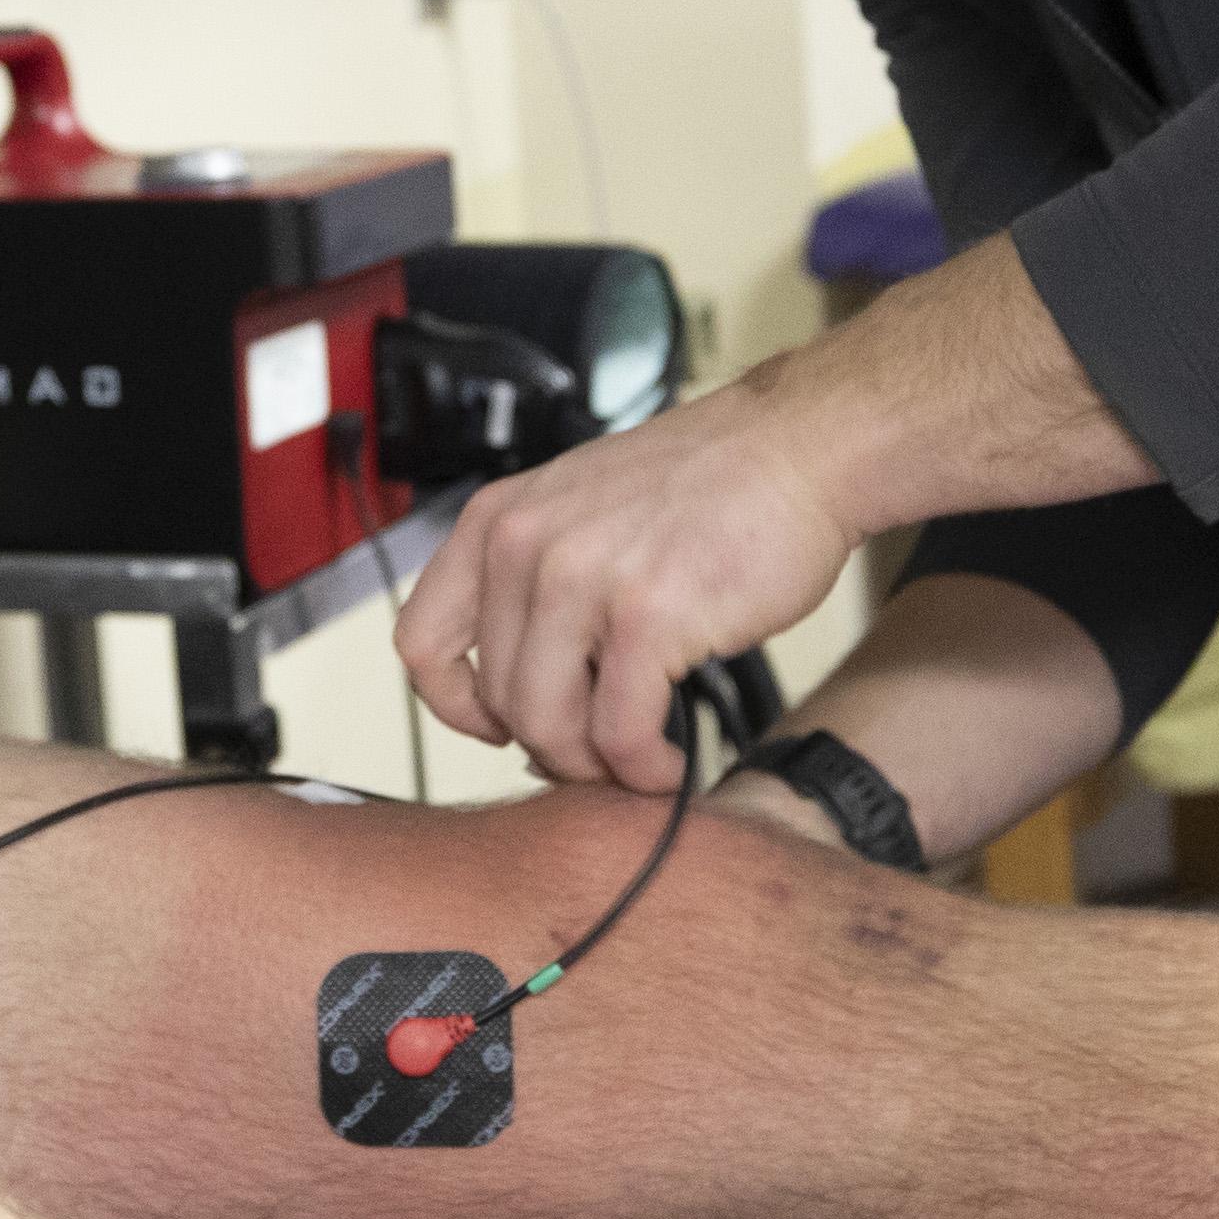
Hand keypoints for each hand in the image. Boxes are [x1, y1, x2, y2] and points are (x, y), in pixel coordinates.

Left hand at [402, 385, 867, 791]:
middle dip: (551, 745)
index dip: (455, 707)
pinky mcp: (647, 617)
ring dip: (595, 766)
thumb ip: (536, 583)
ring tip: (636, 760)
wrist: (798, 449)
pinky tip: (669, 761)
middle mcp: (525, 546)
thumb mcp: (581, 508)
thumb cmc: (710, 485)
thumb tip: (516, 693)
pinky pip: (620, 734)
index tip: (497, 729)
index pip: (421, 643)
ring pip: (549, 727)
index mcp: (497, 520)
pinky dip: (643, 768)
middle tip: (599, 752)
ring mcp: (582, 579)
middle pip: (497, 700)